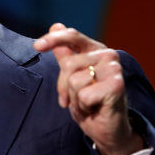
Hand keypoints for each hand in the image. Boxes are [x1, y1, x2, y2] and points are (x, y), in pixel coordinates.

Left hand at [33, 23, 143, 154]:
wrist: (107, 129)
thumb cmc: (89, 103)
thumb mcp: (72, 78)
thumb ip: (65, 54)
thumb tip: (55, 26)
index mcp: (95, 50)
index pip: (72, 37)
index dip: (54, 39)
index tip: (37, 46)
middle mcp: (107, 55)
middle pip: (68, 65)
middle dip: (65, 88)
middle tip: (76, 99)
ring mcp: (113, 69)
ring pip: (74, 80)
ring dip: (75, 99)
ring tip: (88, 104)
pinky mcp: (117, 85)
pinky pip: (83, 94)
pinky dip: (84, 107)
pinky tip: (95, 108)